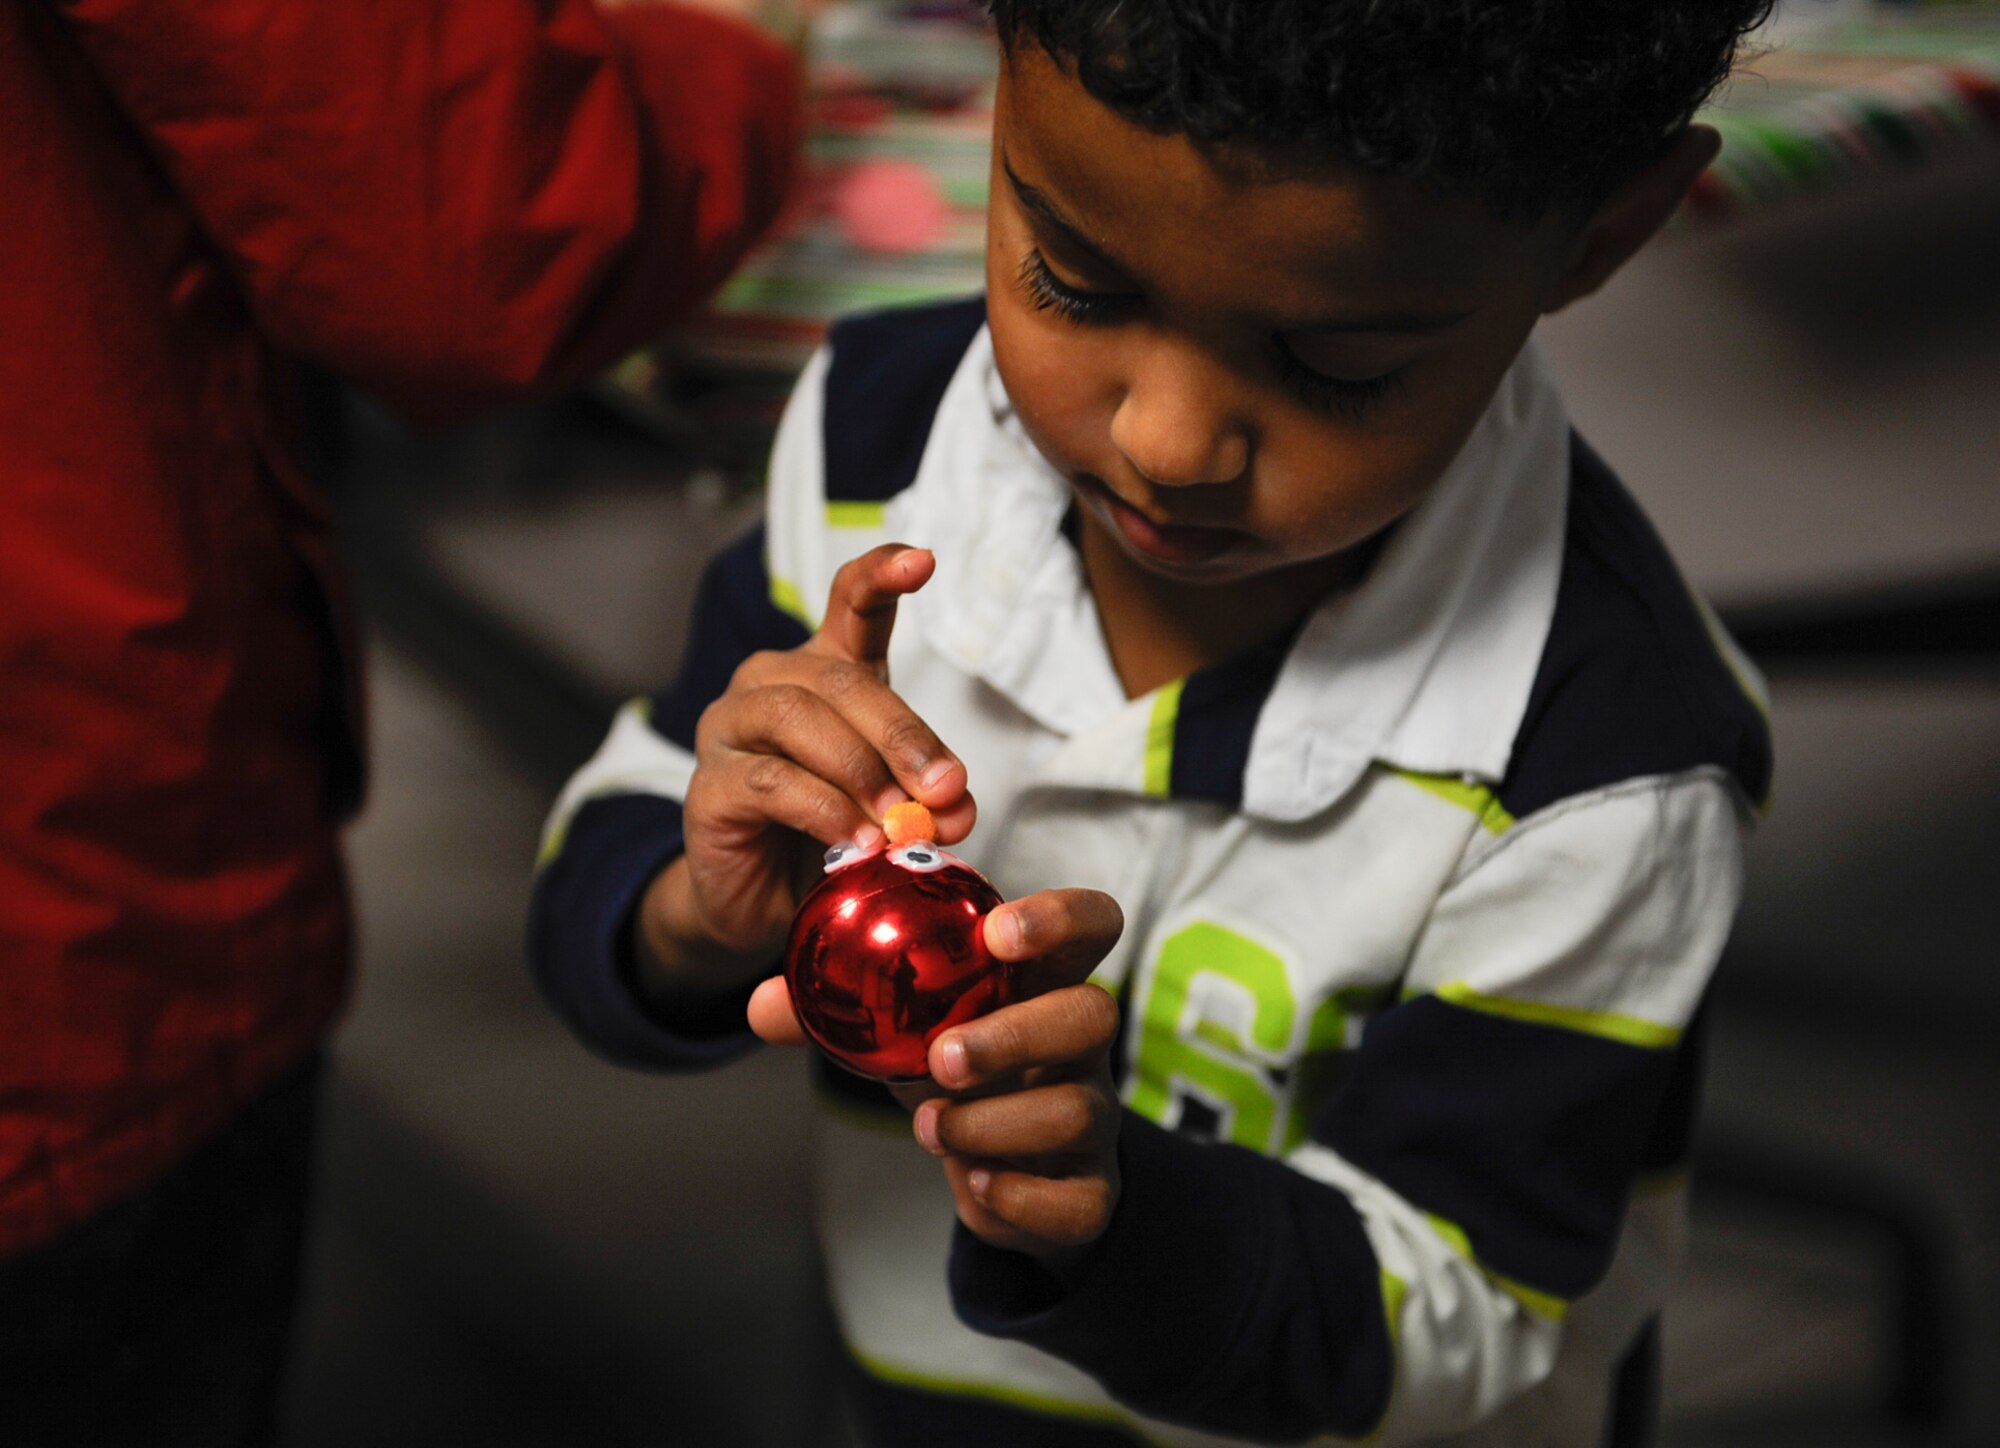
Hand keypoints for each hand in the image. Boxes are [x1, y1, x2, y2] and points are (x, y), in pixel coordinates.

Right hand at [637, 544, 971, 994]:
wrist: (761, 901)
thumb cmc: (830, 834)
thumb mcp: (893, 807)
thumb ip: (928, 798)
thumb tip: (956, 806)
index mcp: (824, 673)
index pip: (850, 603)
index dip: (882, 574)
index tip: (923, 560)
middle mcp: (771, 683)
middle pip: (840, 680)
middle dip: (902, 735)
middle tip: (946, 788)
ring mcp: (730, 728)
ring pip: (798, 718)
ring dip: (860, 770)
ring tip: (898, 821)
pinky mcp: (708, 784)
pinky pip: (768, 781)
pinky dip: (822, 810)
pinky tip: (855, 839)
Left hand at [751, 885, 1125, 1265]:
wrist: (1003, 1172)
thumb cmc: (956, 1075)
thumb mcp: (905, 1032)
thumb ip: (837, 1011)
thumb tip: (761, 1004)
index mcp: (1043, 983)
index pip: (1090, 923)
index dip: (1059, 917)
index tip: (997, 934)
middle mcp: (1081, 1044)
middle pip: (1094, 1013)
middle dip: (1015, 1034)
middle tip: (940, 1059)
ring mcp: (1095, 1116)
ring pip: (1079, 1111)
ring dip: (992, 1123)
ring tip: (929, 1127)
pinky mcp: (1089, 1191)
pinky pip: (1076, 1198)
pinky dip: (1015, 1194)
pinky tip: (971, 1180)